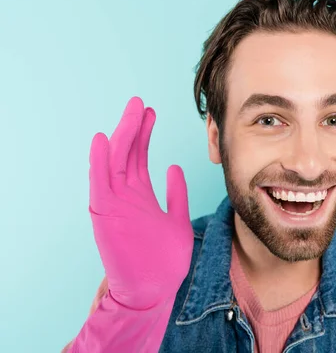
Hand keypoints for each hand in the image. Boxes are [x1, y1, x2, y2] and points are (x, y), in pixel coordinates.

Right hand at [89, 96, 193, 309]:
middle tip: (140, 103)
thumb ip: (176, 194)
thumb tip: (175, 167)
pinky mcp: (106, 214)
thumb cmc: (165, 260)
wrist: (153, 290)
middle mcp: (124, 196)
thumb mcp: (177, 219)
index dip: (144, 134)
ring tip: (132, 111)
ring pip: (114, 162)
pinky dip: (98, 162)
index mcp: (140, 196)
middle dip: (133, 127)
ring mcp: (114, 204)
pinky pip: (100, 184)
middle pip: (126, 153)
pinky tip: (101, 140)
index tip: (151, 113)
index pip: (139, 157)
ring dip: (121, 136)